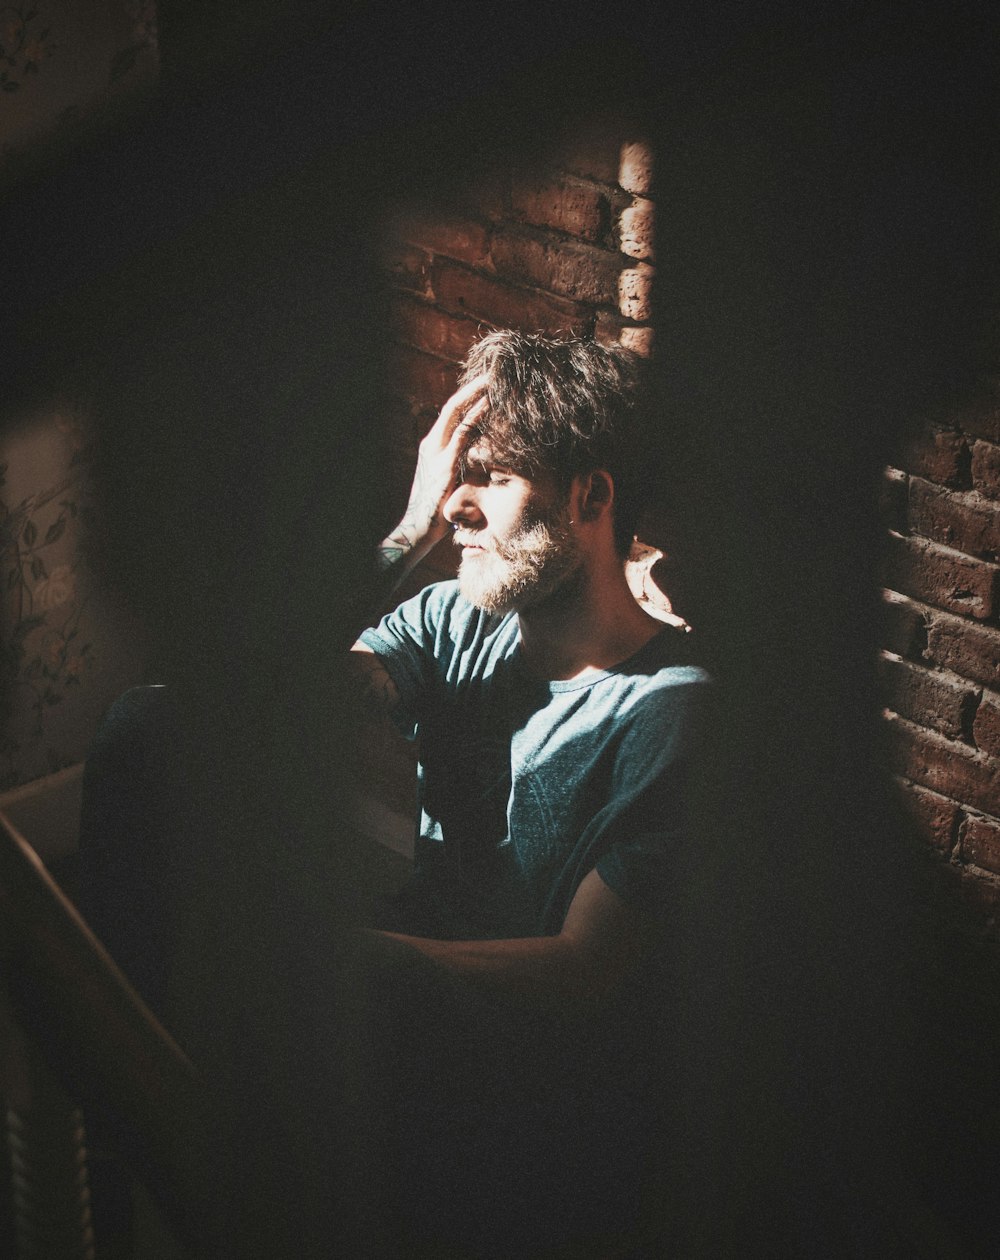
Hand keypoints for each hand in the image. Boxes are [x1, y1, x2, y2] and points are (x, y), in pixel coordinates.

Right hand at [405, 375, 488, 544]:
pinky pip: (463, 436)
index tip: (486, 383)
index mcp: (431, 445)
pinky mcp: (445, 465)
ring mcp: (436, 453)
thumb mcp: (447, 480)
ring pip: (457, 414)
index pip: (450, 412)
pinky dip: (477, 418)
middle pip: (453, 405)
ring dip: (477, 396)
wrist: (418, 528)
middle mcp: (431, 444)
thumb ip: (460, 464)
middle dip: (474, 387)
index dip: (468, 396)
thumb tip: (482, 455)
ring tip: (496, 382)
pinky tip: (491, 407)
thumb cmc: (436, 508)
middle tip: (495, 372)